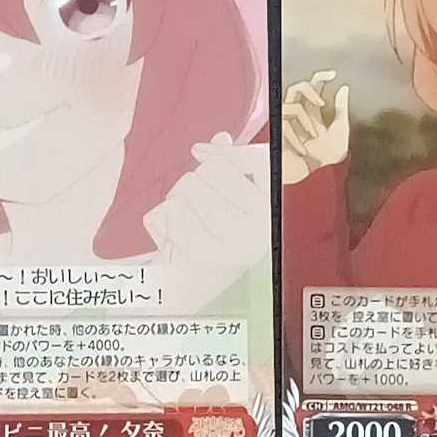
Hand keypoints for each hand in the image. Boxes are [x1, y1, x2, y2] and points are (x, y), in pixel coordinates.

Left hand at [143, 133, 269, 310]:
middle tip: (191, 213)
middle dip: (190, 185)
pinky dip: (160, 223)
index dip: (225, 152)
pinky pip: (170, 212)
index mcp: (275, 213)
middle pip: (213, 169)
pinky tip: (170, 243)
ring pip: (188, 187)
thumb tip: (220, 138)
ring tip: (182, 230)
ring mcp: (239, 241)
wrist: (186, 299)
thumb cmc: (206, 247)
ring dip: (174, 204)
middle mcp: (266, 226)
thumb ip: (226, 170)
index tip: (199, 151)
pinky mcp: (208, 254)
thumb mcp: (222, 209)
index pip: (258, 161)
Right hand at [280, 72, 349, 185]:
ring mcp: (286, 122)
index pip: (313, 86)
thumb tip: (344, 87)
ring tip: (314, 136)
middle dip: (309, 89)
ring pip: (292, 105)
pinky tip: (303, 150)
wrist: (313, 179)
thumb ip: (341, 109)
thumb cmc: (326, 158)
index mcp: (313, 112)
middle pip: (297, 87)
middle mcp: (299, 114)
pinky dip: (297, 138)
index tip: (334, 74)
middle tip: (322, 102)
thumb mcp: (339, 130)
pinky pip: (285, 125)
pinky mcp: (277, 132)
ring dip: (306, 120)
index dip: (321, 76)